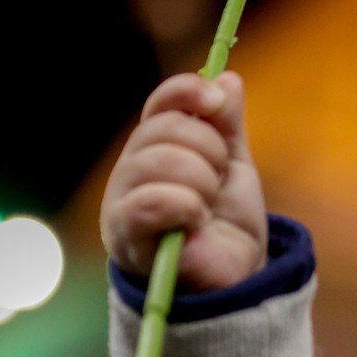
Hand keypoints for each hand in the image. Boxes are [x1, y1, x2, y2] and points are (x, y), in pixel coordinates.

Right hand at [101, 71, 268, 292]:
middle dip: (207, 151)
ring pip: (159, 159)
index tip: (217, 102)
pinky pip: (150, 200)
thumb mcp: (233, 166)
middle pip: (162, 128)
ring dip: (200, 181)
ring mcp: (123, 202)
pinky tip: (196, 221)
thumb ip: (227, 125)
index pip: (160, 104)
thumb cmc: (226, 224)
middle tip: (218, 181)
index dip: (187, 93)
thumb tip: (228, 78)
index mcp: (153, 148)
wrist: (234, 278)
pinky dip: (185, 205)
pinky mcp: (126, 237)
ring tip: (208, 207)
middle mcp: (130, 171)